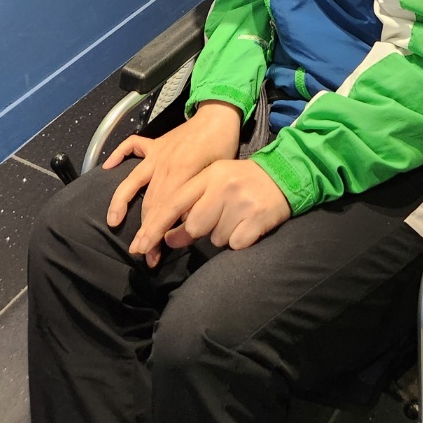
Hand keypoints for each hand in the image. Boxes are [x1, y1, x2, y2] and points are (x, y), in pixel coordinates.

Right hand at [104, 101, 241, 264]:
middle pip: (148, 203)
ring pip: (132, 181)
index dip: (154, 234)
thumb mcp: (216, 177)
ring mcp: (157, 154)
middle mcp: (164, 165)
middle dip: (144, 230)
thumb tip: (182, 222)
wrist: (219, 116)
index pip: (162, 210)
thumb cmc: (223, 146)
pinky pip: (132, 146)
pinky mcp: (155, 143)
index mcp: (181, 174)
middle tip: (141, 252)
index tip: (147, 254)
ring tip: (113, 222)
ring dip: (121, 203)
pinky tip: (107, 167)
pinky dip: (118, 154)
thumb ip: (197, 198)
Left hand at [152, 160, 290, 254]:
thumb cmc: (242, 180)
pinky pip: (236, 244)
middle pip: (194, 226)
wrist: (283, 175)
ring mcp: (242, 202)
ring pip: (216, 238)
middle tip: (210, 225)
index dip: (154, 227)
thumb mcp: (215, 180)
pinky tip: (248, 225)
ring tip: (236, 217)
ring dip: (223, 235)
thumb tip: (167, 237)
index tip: (139, 247)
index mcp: (210, 175)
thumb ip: (190, 203)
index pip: (174, 203)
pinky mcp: (258, 218)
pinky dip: (240, 240)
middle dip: (196, 234)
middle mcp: (224, 186)